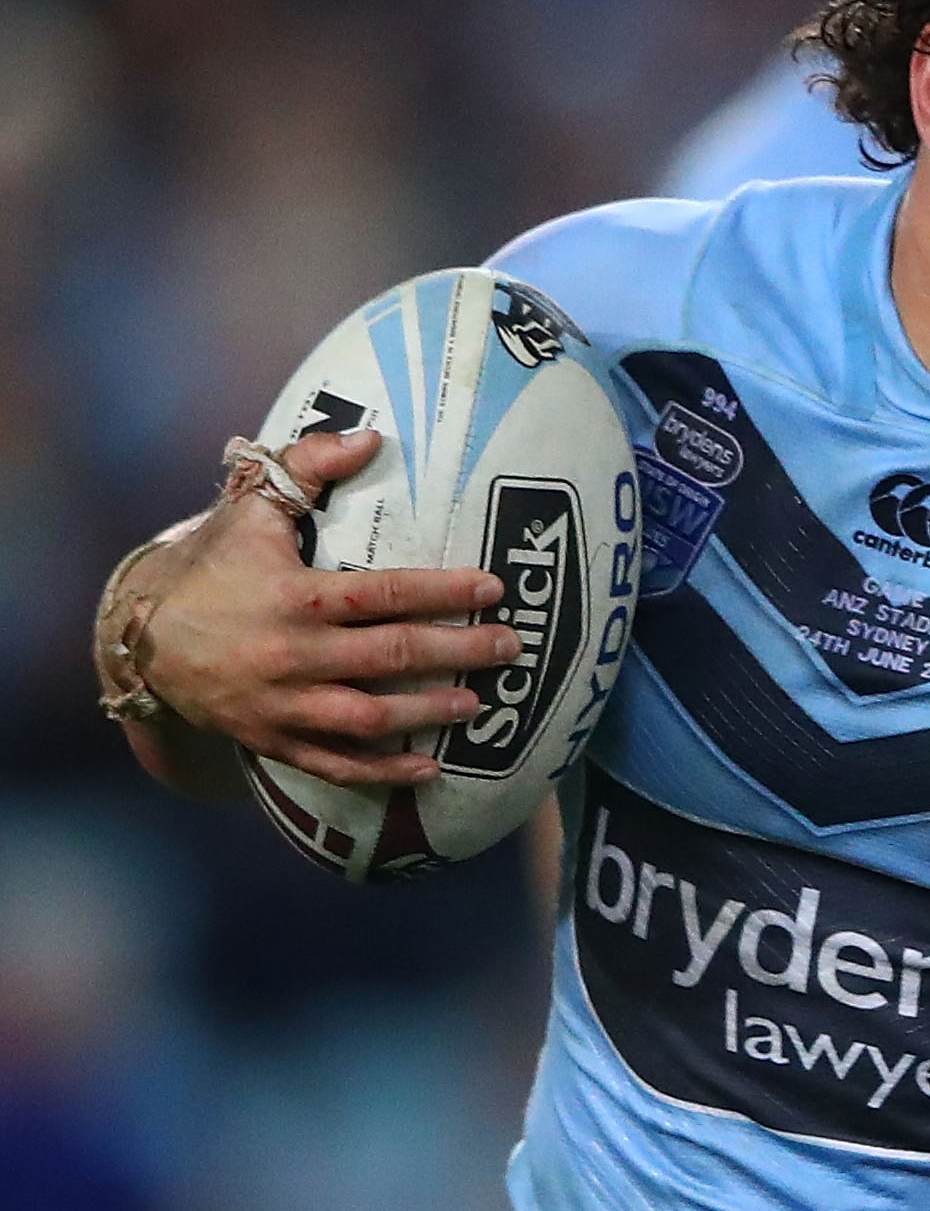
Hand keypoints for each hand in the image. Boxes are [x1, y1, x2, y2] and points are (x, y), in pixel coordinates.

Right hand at [116, 429, 514, 786]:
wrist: (139, 636)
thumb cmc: (208, 566)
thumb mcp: (251, 508)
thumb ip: (308, 467)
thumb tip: (372, 437)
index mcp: (294, 599)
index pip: (384, 595)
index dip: (444, 592)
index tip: (494, 589)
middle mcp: (292, 656)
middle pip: (392, 657)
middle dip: (458, 651)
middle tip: (510, 646)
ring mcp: (282, 705)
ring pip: (369, 718)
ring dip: (429, 714)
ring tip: (478, 703)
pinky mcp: (272, 740)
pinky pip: (334, 765)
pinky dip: (382, 773)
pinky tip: (428, 769)